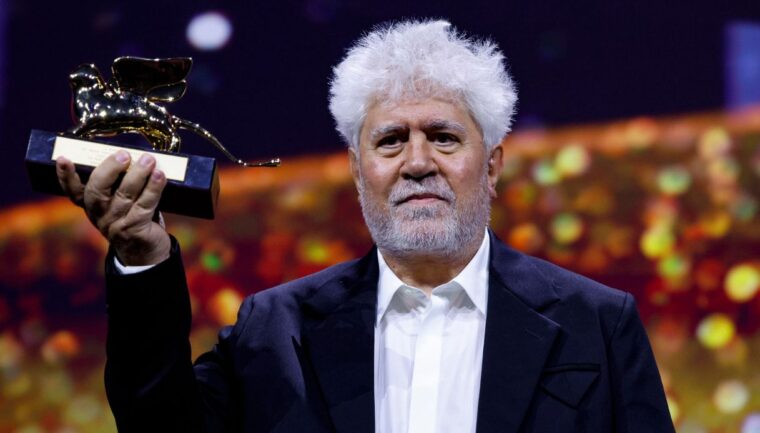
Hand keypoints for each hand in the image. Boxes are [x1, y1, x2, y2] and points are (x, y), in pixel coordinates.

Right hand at [55, 151, 170, 265]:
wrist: (145, 253)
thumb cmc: (133, 218)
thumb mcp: (120, 202)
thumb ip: (121, 184)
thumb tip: (137, 155)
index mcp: (91, 206)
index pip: (73, 191)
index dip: (66, 176)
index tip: (64, 159)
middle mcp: (99, 215)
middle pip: (97, 190)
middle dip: (109, 169)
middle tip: (123, 155)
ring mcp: (116, 224)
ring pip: (124, 195)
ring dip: (138, 174)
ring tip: (149, 160)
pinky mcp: (134, 230)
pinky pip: (144, 205)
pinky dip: (153, 188)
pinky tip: (160, 176)